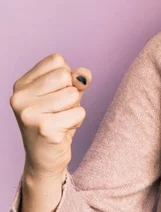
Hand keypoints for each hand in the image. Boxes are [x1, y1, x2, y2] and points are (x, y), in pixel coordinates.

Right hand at [9, 53, 91, 177]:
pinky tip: (62, 131)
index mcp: (21, 85)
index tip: (55, 95)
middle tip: (59, 110)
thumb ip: (77, 78)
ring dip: (75, 108)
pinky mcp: (44, 129)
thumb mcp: (67, 93)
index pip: (57, 60)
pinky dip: (77, 121)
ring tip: (60, 120)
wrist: (45, 158)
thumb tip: (83, 75)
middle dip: (71, 92)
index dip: (66, 77)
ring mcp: (29, 114)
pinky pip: (79, 112)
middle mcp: (19, 98)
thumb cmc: (57, 120)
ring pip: (73, 94)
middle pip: (65, 75)